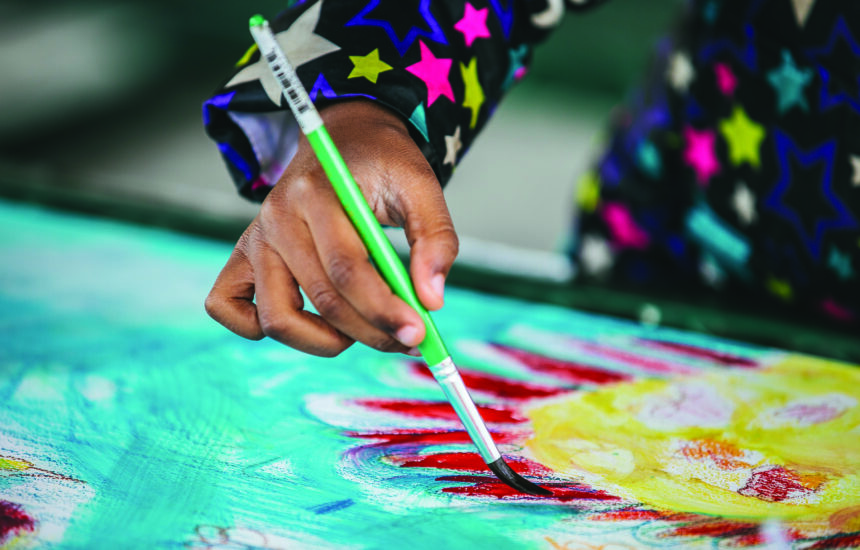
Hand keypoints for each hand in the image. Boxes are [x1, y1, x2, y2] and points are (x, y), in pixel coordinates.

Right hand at [205, 100, 458, 356]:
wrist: (346, 139)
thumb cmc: (383, 165)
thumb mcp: (421, 186)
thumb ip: (436, 239)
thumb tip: (431, 302)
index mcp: (316, 193)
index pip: (346, 268)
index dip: (384, 309)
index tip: (418, 332)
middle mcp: (276, 218)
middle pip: (320, 297)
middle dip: (371, 330)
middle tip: (409, 338)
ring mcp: (255, 240)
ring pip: (277, 317)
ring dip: (325, 342)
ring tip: (365, 330)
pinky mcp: (243, 259)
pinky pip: (230, 308)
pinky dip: (260, 329)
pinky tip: (309, 324)